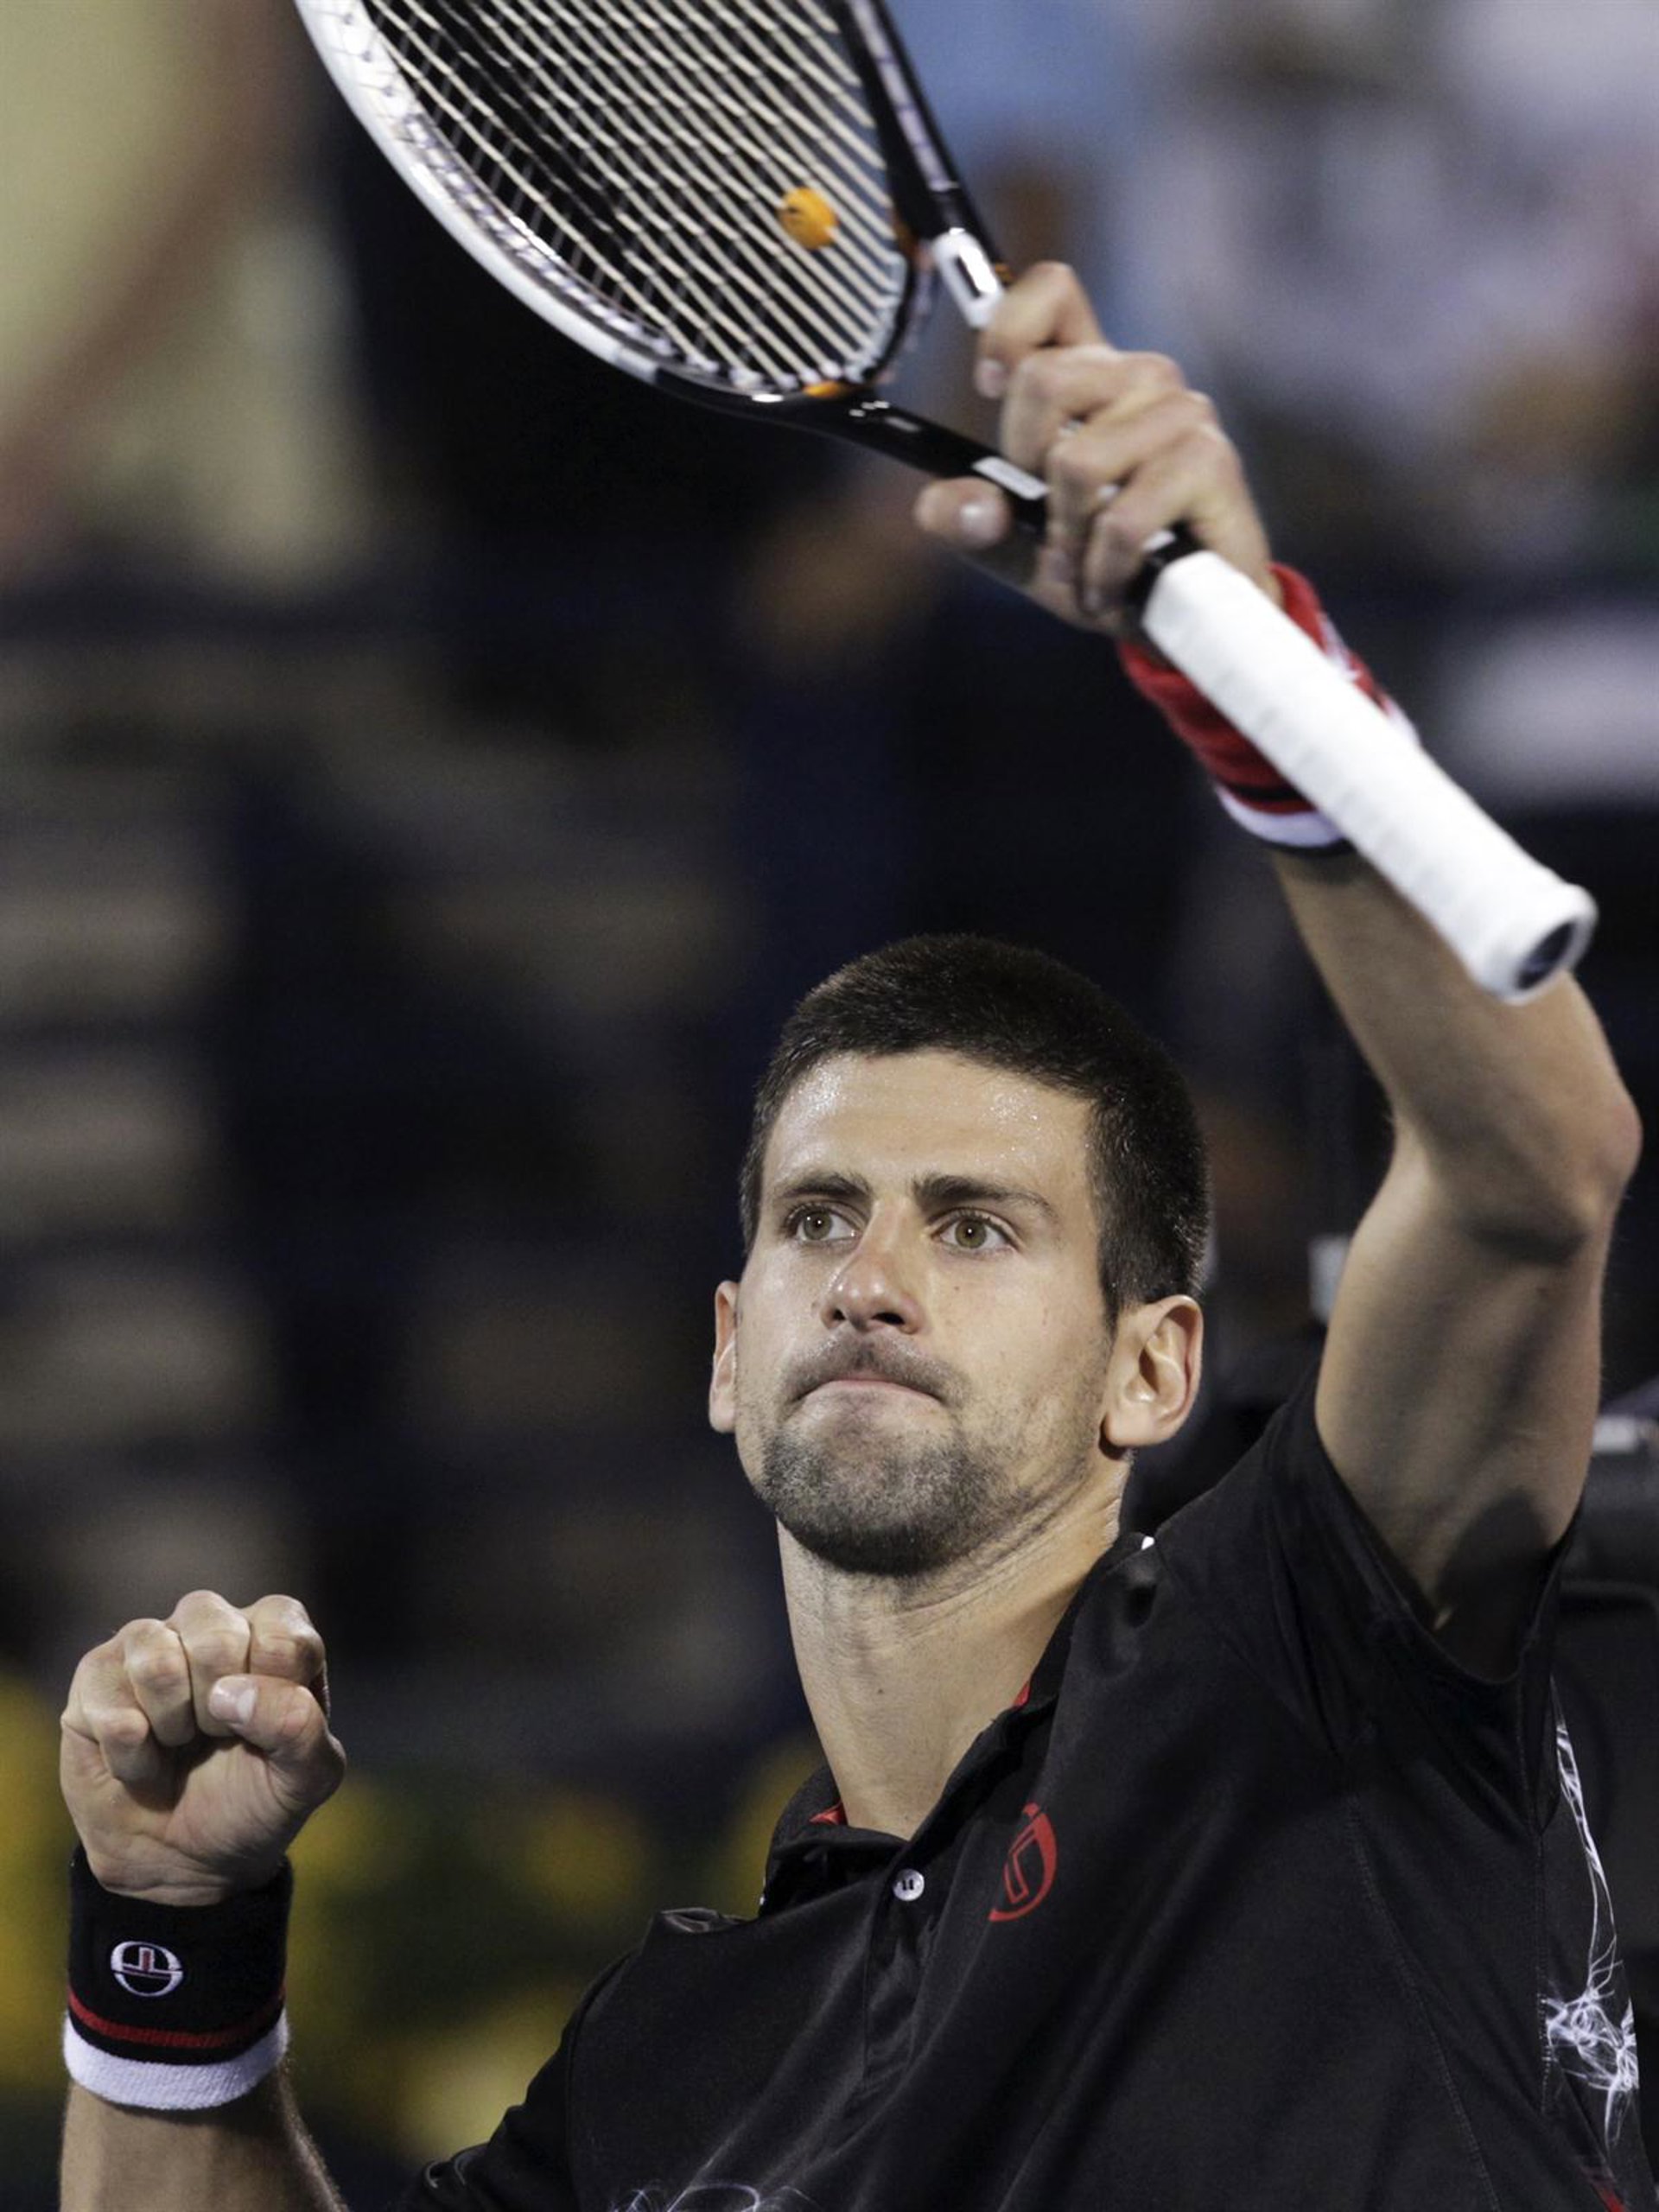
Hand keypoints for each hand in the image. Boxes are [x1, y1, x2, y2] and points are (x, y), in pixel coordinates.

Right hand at [60, 1590, 344, 1906]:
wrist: (184, 1857)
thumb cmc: (253, 1802)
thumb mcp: (306, 1778)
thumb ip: (300, 1728)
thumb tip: (231, 1693)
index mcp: (274, 1633)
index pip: (282, 1639)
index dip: (273, 1699)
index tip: (266, 1732)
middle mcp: (211, 1623)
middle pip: (215, 1638)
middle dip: (218, 1713)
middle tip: (217, 1738)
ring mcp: (149, 1642)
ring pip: (155, 1658)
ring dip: (171, 1726)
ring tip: (177, 1744)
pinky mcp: (97, 1674)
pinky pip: (108, 1701)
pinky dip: (130, 1754)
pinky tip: (142, 1762)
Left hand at [912, 261, 1279, 631]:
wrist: (1181, 623)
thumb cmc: (1102, 567)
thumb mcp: (1016, 547)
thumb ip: (969, 521)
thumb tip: (953, 504)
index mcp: (1091, 375)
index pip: (1053, 292)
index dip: (1009, 326)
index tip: (989, 383)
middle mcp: (1139, 377)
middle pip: (1044, 380)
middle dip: (1027, 467)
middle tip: (1053, 521)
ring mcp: (1181, 414)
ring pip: (1077, 462)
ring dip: (1069, 537)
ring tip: (1088, 565)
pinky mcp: (1210, 462)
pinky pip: (1122, 520)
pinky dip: (1104, 571)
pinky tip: (1116, 587)